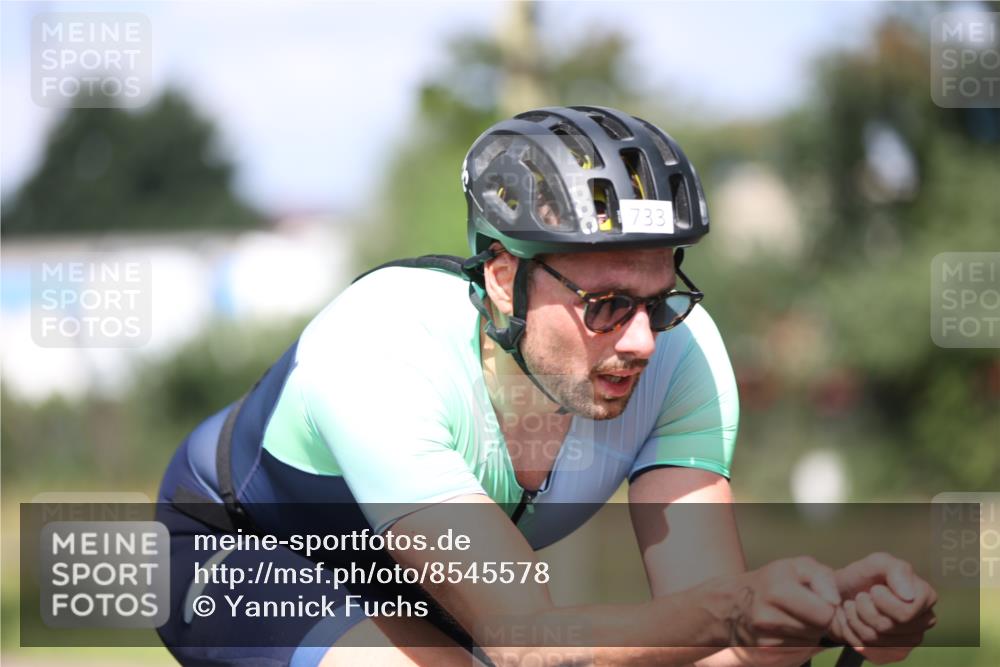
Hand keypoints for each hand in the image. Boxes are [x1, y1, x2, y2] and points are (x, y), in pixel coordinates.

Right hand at [724, 557, 840, 647]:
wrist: (733, 604)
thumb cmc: (772, 582)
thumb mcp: (796, 566)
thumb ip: (823, 577)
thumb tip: (835, 602)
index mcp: (776, 590)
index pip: (825, 614)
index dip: (826, 606)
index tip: (815, 599)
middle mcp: (767, 618)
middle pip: (819, 631)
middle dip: (817, 621)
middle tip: (801, 609)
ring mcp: (764, 641)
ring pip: (810, 644)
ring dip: (807, 634)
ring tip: (790, 619)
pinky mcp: (766, 657)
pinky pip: (799, 654)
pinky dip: (797, 644)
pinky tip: (784, 632)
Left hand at [830, 553, 937, 663]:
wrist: (841, 593)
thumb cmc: (863, 576)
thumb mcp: (877, 562)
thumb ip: (896, 570)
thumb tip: (909, 595)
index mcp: (926, 598)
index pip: (906, 612)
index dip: (881, 599)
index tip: (874, 589)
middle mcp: (924, 621)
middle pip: (888, 627)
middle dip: (864, 609)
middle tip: (861, 597)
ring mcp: (910, 640)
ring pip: (876, 639)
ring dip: (855, 620)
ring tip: (855, 607)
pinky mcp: (893, 653)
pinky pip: (868, 650)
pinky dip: (852, 634)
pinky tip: (855, 621)